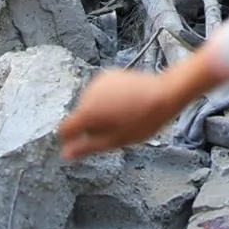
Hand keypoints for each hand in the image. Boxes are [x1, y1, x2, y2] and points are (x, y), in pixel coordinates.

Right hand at [58, 68, 185, 159]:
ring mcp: (98, 82)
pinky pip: (100, 92)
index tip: (78, 144)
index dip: (70, 139)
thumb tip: (66, 154)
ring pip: (90, 103)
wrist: (164, 93)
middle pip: (80, 115)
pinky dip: (106, 99)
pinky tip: (124, 103)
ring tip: (122, 115)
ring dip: (99, 111)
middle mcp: (88, 93)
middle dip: (91, 124)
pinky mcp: (108, 74)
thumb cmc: (143, 120)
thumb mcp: (114, 141)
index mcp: (88, 112)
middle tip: (113, 129)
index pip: (65, 129)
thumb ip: (87, 147)